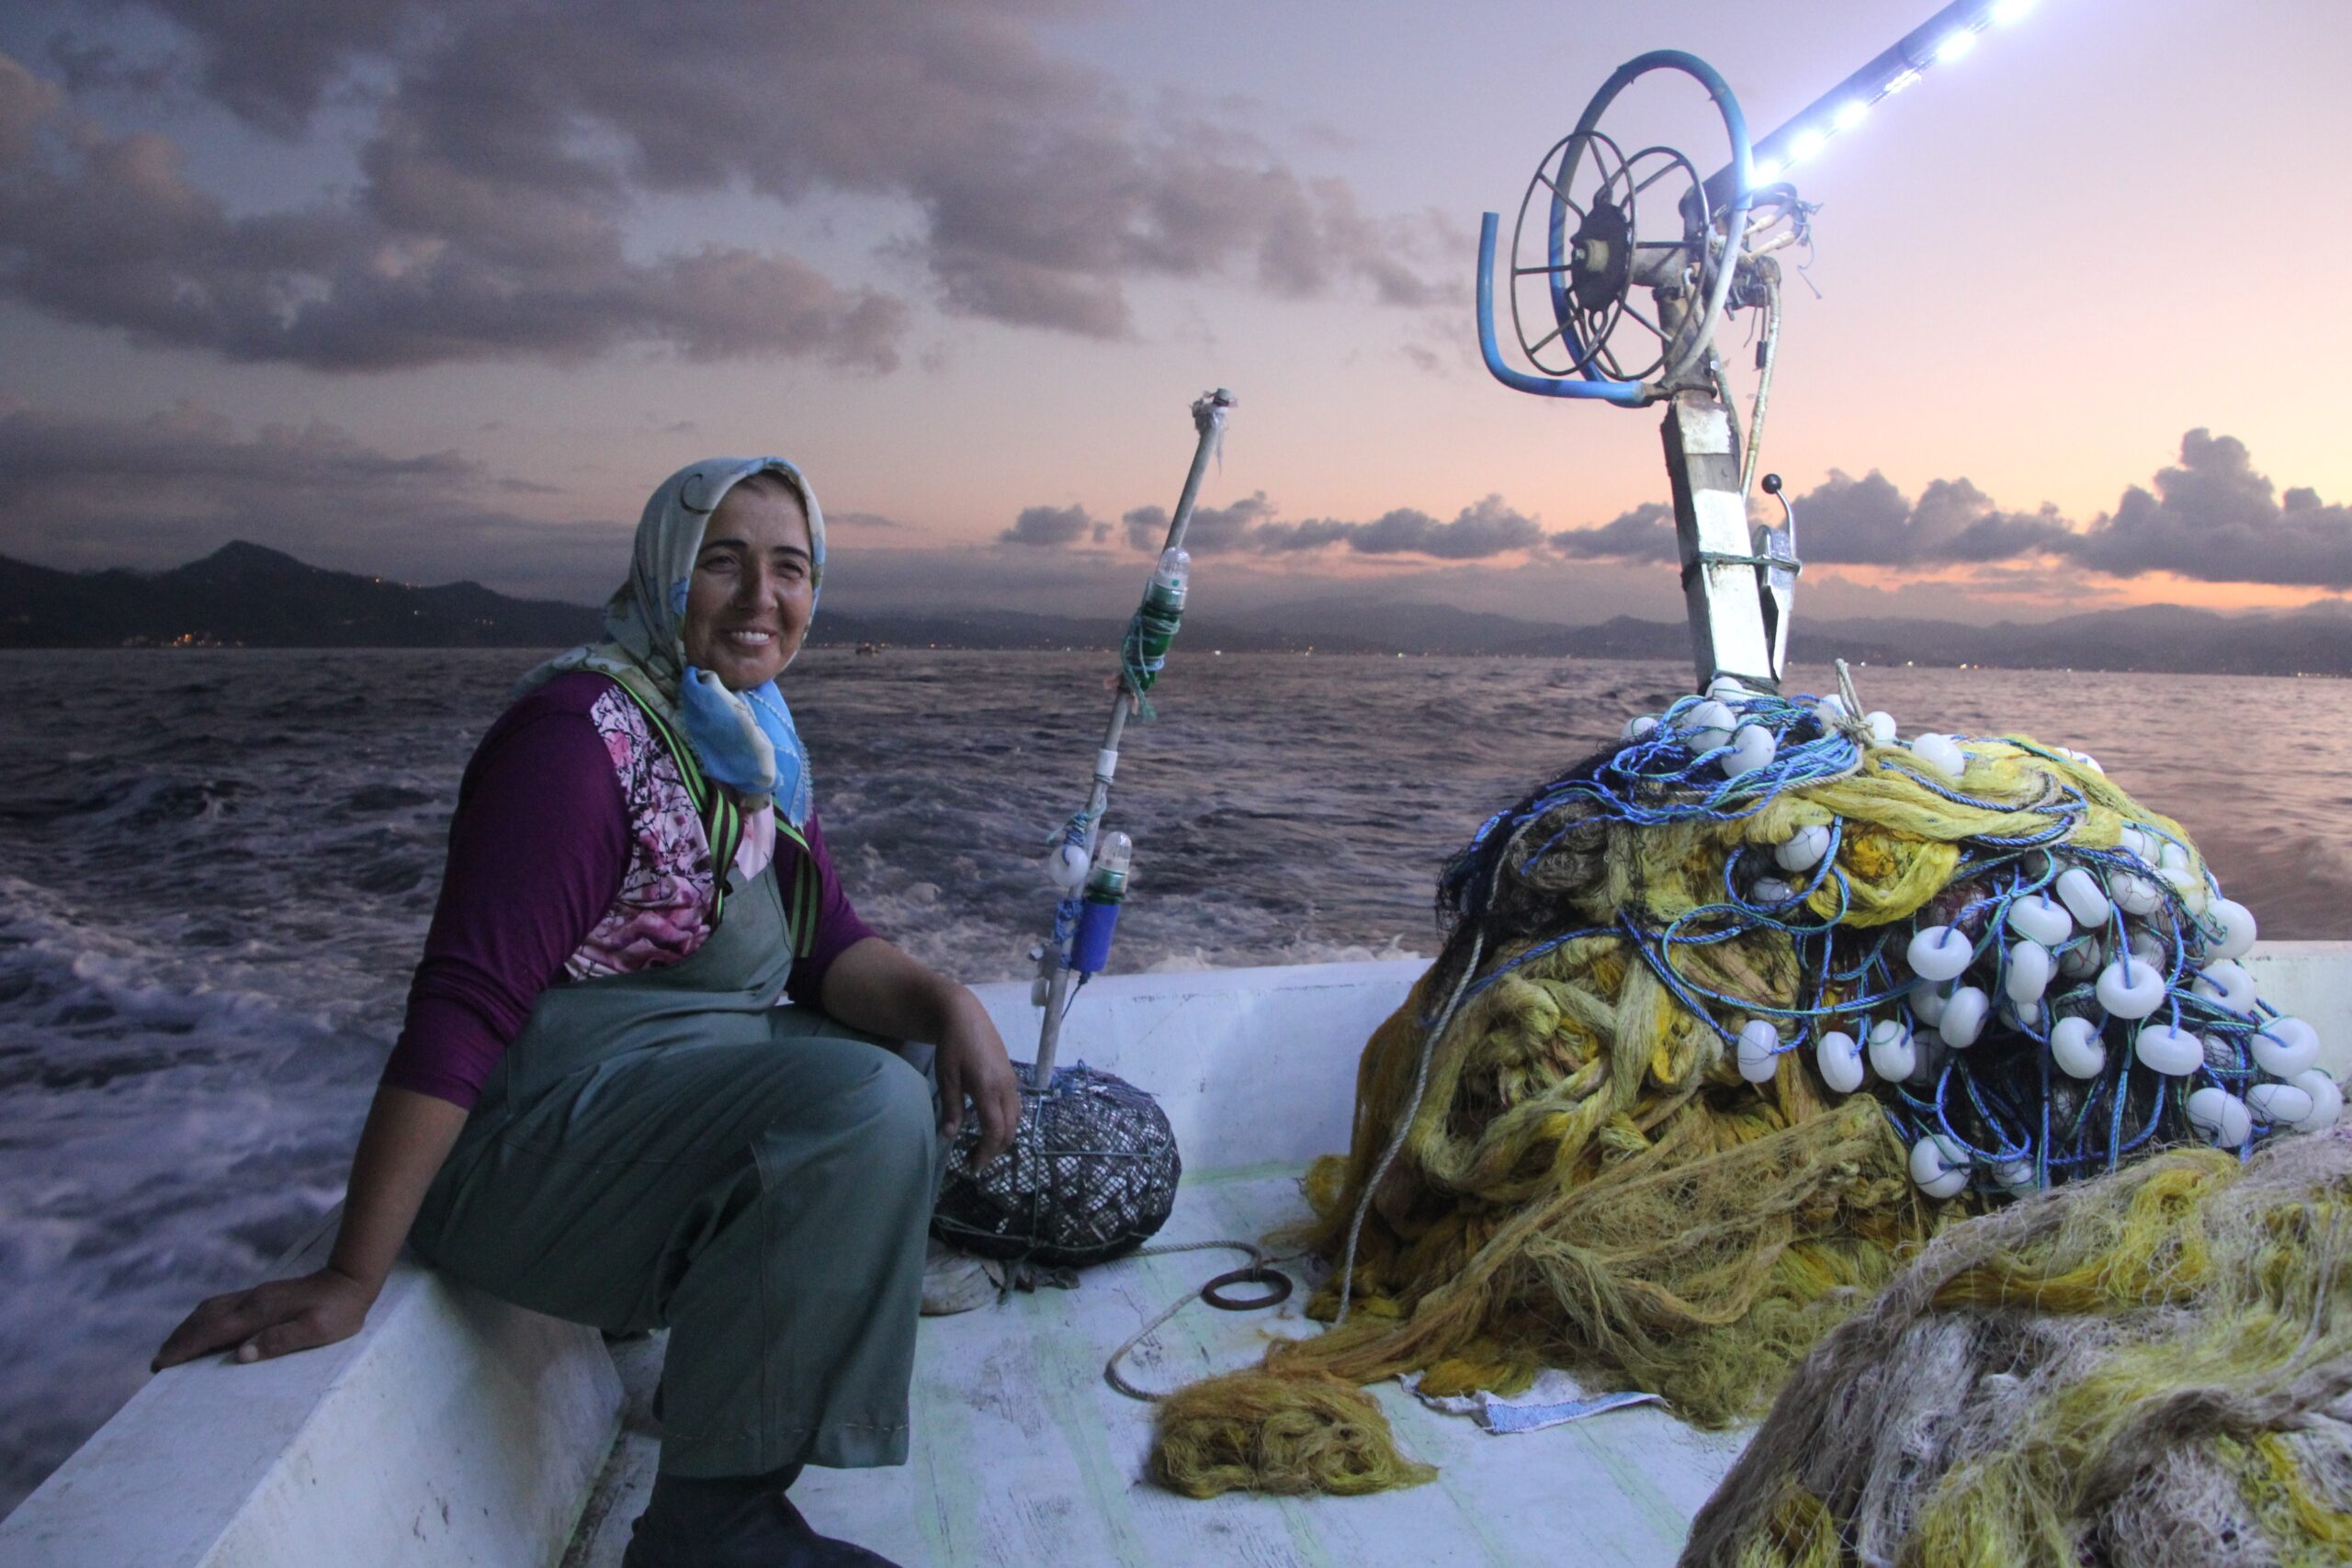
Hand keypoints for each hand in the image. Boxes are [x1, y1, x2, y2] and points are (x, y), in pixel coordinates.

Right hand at [151, 1266, 377, 1371]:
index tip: (161, 1364)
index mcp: (260, 1312)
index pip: (212, 1332)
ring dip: (188, 1328)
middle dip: (178, 1340)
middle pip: (203, 1318)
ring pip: (210, 1309)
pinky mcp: (262, 1295)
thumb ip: (280, 1341)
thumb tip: (241, 1356)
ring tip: (173, 1349)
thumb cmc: (339, 1311)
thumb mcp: (317, 1331)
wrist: (351, 1280)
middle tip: (158, 1363)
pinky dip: (203, 1320)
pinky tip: (204, 1330)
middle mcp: (252, 1301)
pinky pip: (221, 1306)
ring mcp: (255, 1296)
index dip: (185, 1348)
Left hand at [935, 993, 1021, 1169]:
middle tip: (975, 1161)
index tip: (974, 1167)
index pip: (995, 1131)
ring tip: (982, 1146)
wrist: (965, 1015)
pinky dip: (1005, 1122)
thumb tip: (949, 1136)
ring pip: (1015, 1118)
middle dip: (995, 1149)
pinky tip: (989, 1123)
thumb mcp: (947, 1077)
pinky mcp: (1010, 1076)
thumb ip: (951, 1107)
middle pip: (1010, 1129)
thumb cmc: (952, 1045)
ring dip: (1002, 1137)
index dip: (987, 1153)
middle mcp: (1006, 1087)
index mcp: (989, 1089)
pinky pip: (1014, 1106)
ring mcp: (1011, 1081)